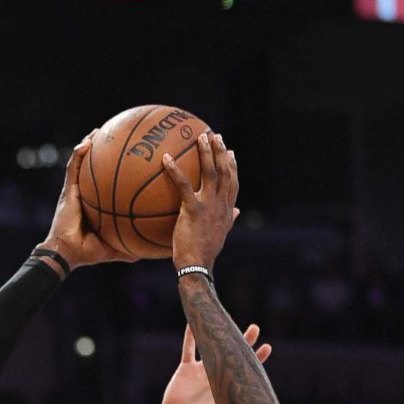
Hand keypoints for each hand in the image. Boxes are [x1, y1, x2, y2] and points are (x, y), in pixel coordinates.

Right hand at [36, 133, 137, 271]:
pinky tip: (86, 143)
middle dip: (103, 153)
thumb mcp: (116, 248)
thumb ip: (131, 247)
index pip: (107, 184)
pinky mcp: (67, 191)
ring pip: (82, 163)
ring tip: (99, 131)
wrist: (68, 253)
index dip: (117, 172)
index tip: (130, 161)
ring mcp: (75, 191)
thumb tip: (150, 251)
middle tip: (116, 138)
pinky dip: (78, 155)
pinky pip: (73, 169)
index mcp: (96, 205)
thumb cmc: (89, 252)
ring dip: (89, 145)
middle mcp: (85, 194)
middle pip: (94, 169)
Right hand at [160, 324, 271, 403]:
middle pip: (233, 353)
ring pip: (211, 346)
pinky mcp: (186, 369)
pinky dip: (190, 336)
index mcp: (227, 386)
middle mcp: (216, 375)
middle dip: (244, 341)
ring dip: (218, 333)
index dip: (257, 358)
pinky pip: (188, 348)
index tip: (268, 347)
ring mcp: (201, 370)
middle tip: (255, 328)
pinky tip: (194, 321)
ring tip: (225, 318)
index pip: (246, 369)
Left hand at [163, 132, 238, 271]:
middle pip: (224, 172)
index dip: (232, 166)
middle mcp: (221, 205)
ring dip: (206, 153)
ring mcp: (209, 207)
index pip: (233, 183)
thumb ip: (229, 220)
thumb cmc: (205, 254)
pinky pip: (184, 186)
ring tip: (199, 137)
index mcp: (226, 211)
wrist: (197, 267)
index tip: (230, 152)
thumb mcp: (221, 235)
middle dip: (221, 152)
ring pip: (211, 173)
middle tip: (215, 135)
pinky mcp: (193, 210)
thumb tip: (237, 211)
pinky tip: (166, 158)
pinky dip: (175, 170)